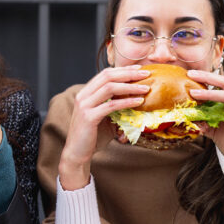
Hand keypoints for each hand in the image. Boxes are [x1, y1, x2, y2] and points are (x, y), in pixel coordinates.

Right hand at [57, 66, 149, 190]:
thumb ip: (115, 108)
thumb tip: (136, 101)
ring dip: (130, 86)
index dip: (123, 69)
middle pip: (107, 76)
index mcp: (85, 93)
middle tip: (146, 74)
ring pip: (109, 88)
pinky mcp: (89, 117)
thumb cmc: (92, 136)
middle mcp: (83, 96)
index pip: (105, 74)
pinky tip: (139, 102)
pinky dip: (127, 102)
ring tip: (146, 88)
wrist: (77, 153)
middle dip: (128, 73)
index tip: (139, 69)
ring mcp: (84, 106)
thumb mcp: (105, 118)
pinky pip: (111, 105)